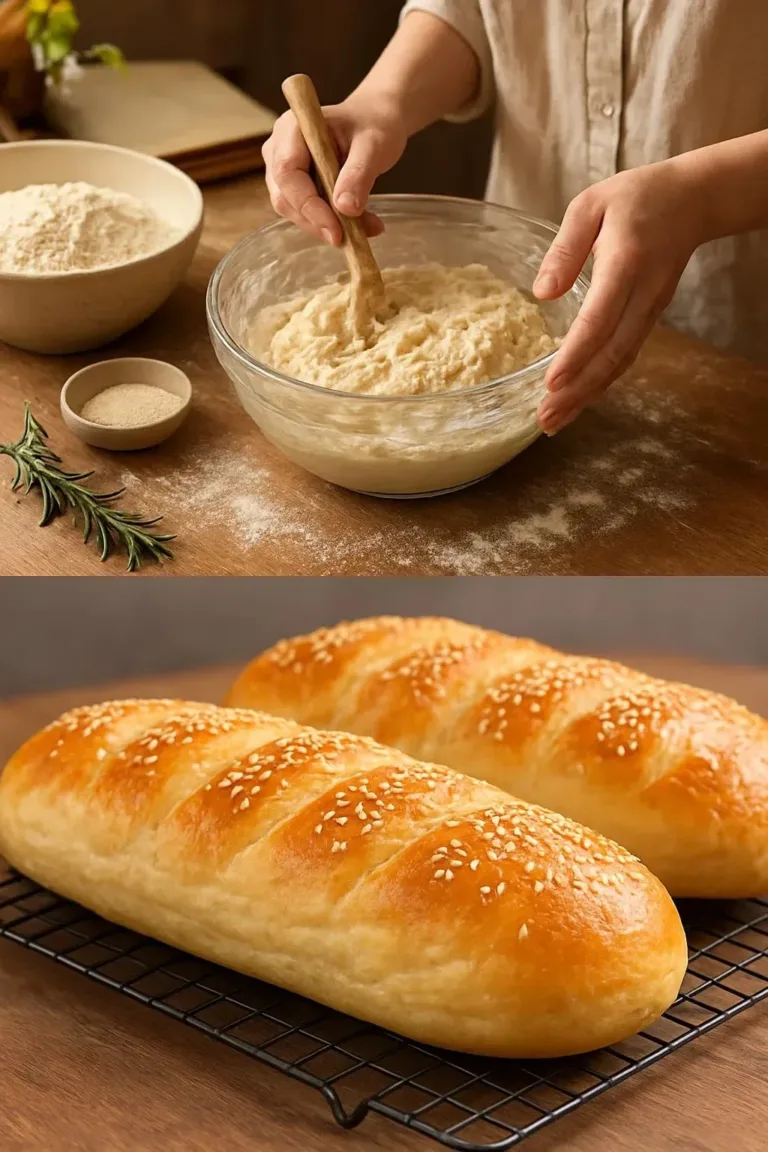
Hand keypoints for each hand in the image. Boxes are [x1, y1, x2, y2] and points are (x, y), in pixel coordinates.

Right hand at [262, 94, 406, 245]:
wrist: (374, 122)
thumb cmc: (373, 125)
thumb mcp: (374, 145)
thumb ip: (358, 174)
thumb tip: (345, 208)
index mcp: (292, 128)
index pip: (287, 173)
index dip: (308, 205)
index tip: (336, 231)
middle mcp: (279, 149)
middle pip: (286, 197)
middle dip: (318, 222)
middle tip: (356, 237)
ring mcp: (282, 170)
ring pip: (294, 211)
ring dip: (327, 226)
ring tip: (367, 228)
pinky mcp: (293, 188)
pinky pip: (305, 213)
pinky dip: (330, 224)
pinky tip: (359, 225)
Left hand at [533, 161, 706, 434]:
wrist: (692, 201)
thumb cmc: (636, 198)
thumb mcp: (591, 205)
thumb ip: (566, 248)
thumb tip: (542, 293)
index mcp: (626, 263)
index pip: (601, 318)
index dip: (576, 354)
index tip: (551, 382)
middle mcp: (643, 295)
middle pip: (612, 354)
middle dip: (578, 391)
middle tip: (545, 418)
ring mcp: (650, 310)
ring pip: (620, 363)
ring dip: (587, 396)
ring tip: (554, 422)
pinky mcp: (649, 318)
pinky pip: (625, 357)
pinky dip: (601, 383)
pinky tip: (577, 400)